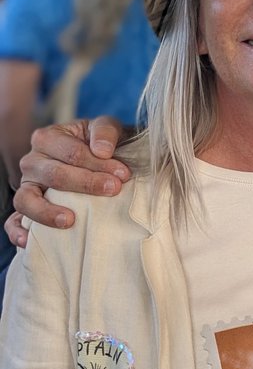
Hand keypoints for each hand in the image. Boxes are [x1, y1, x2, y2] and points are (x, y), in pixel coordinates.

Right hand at [8, 116, 132, 238]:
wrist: (98, 157)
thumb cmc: (99, 143)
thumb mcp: (106, 127)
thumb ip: (105, 132)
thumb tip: (103, 151)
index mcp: (48, 137)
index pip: (72, 153)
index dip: (98, 164)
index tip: (123, 174)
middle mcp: (32, 161)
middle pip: (54, 175)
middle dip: (85, 184)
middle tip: (112, 190)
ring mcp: (26, 186)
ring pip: (26, 199)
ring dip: (47, 212)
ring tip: (71, 220)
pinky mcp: (24, 208)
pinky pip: (13, 221)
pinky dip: (18, 231)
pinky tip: (31, 241)